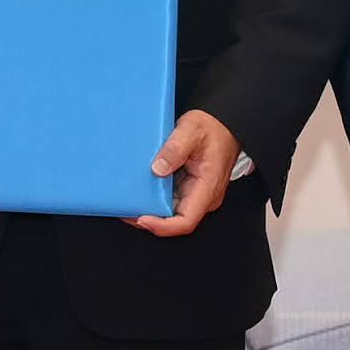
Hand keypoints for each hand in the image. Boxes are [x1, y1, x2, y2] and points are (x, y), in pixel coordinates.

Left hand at [133, 109, 237, 237]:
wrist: (223, 123)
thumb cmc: (213, 127)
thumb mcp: (191, 130)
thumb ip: (175, 149)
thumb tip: (157, 169)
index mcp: (208, 188)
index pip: (185, 221)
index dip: (162, 226)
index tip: (142, 218)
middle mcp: (204, 197)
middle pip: (175, 221)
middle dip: (150, 220)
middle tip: (126, 209)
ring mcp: (196, 194)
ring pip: (171, 212)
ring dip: (150, 210)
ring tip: (129, 202)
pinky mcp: (189, 188)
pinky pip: (170, 200)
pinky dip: (155, 199)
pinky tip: (140, 191)